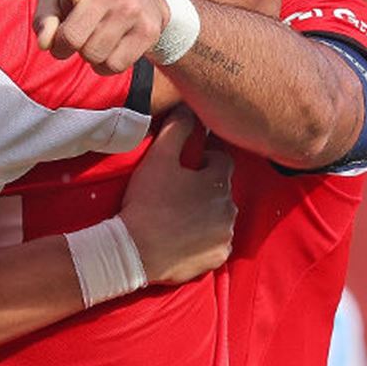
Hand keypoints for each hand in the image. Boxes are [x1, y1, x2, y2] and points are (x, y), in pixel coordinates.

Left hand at [33, 0, 167, 74]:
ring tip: (95, 37)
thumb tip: (46, 44)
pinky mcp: (148, 31)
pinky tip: (110, 47)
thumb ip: (44, 18)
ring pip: (94, 56)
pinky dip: (106, 65)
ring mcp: (132, 9)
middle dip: (66, 46)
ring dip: (88, 55)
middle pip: (72, 40)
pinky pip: (115, 66)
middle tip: (74, 36)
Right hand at [120, 111, 235, 285]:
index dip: (205, 159)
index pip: (222, 159)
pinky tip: (183, 238)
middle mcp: (230, 207)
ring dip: (205, 214)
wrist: (136, 251)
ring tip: (178, 216)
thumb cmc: (148, 202)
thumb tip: (188, 108)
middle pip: (221, 190)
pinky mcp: (218, 257)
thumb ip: (177, 129)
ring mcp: (225, 234)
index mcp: (218, 181)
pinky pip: (215, 243)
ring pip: (219, 217)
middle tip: (177, 192)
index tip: (187, 165)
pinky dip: (203, 240)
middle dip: (205, 188)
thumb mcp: (158, 158)